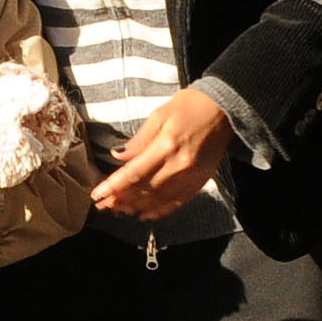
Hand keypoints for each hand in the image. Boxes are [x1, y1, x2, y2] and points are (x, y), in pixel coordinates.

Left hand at [89, 88, 234, 218]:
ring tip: (119, 211)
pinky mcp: (200, 181)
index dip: (113, 187)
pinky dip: (159, 211)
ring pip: (158, 200)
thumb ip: (139, 140)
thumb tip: (118, 156)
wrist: (225, 108)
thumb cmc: (189, 106)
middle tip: (103, 206)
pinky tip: (144, 214)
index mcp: (166, 146)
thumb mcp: (160, 115)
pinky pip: (177, 202)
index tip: (96, 196)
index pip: (133, 173)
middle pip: (144, 190)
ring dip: (136, 207)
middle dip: (121, 200)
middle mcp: (179, 165)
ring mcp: (191, 176)